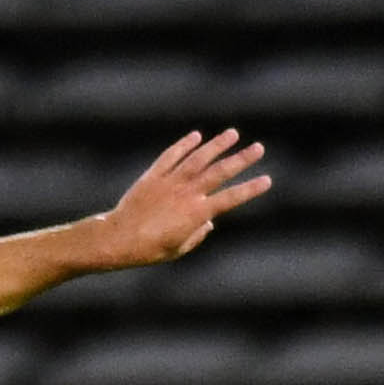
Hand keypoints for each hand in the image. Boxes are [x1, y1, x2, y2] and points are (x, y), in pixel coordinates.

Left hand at [96, 129, 272, 266]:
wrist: (116, 239)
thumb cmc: (147, 250)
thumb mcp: (177, 249)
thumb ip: (197, 235)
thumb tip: (209, 223)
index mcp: (196, 214)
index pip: (230, 198)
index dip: (250, 189)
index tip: (267, 180)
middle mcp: (186, 194)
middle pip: (220, 172)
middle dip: (241, 159)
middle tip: (259, 148)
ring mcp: (169, 182)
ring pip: (198, 158)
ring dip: (217, 145)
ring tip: (233, 134)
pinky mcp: (152, 176)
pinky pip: (171, 156)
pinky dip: (184, 145)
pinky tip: (196, 136)